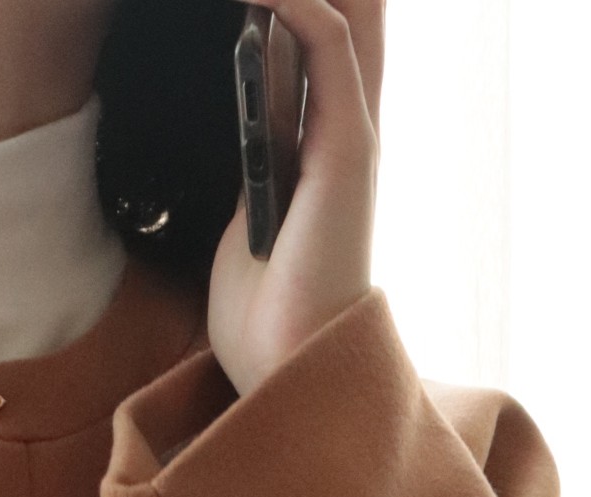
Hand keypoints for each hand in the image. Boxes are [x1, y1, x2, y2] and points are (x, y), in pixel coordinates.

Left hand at [207, 0, 383, 397]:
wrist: (288, 368)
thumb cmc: (267, 312)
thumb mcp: (247, 221)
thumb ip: (252, 168)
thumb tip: (237, 127)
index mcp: (325, 147)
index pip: (328, 40)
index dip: (297, 4)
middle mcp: (348, 131)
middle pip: (353, 17)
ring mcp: (352, 135)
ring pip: (347, 15)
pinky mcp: (347, 147)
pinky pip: (331, 45)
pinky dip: (297, 2)